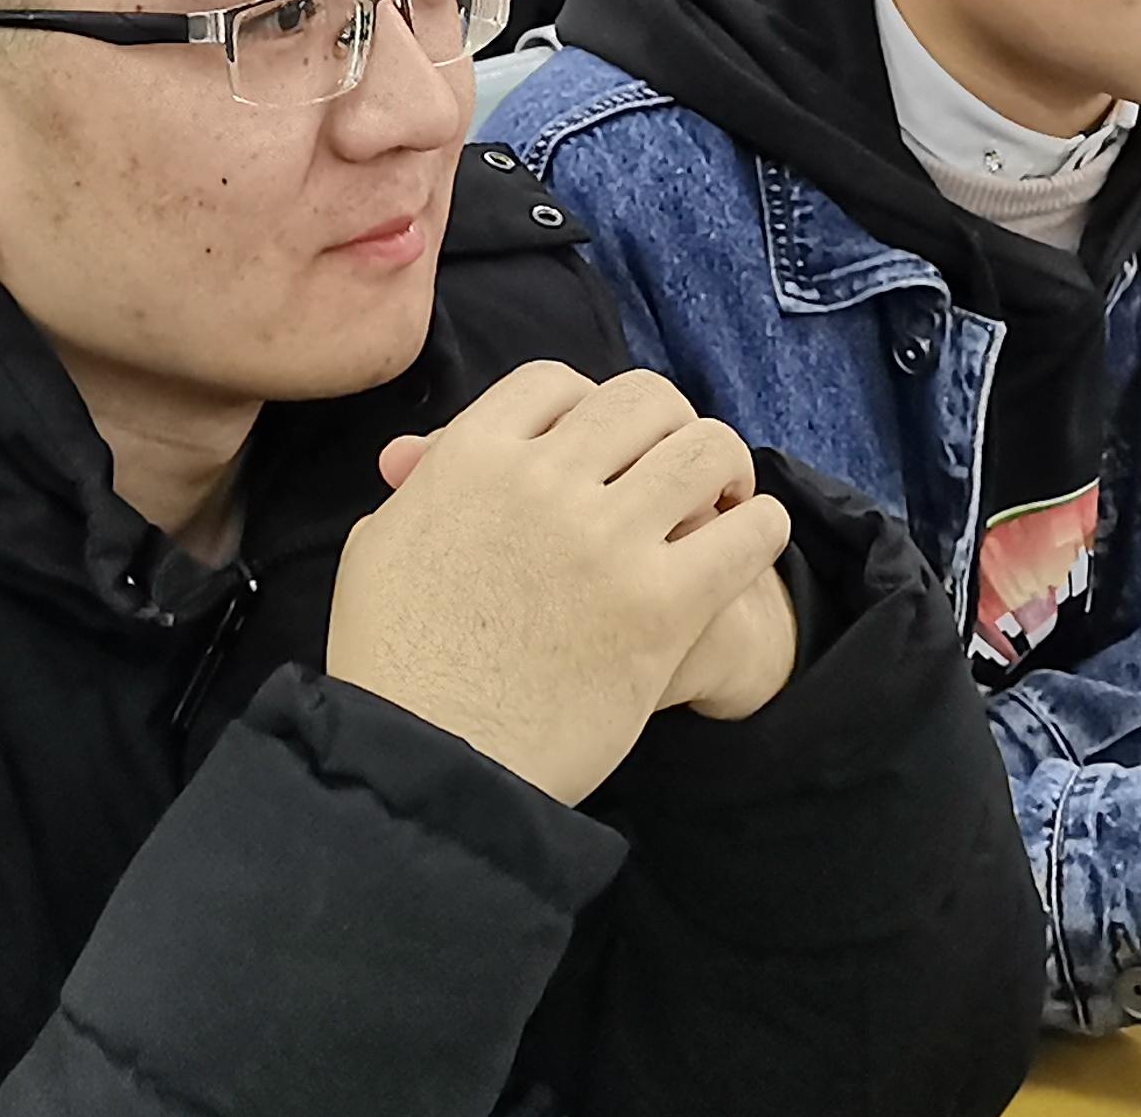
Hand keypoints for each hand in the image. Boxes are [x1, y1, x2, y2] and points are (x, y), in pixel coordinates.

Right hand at [331, 363, 791, 804]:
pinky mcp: (661, 605)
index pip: (554, 382)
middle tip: (673, 465)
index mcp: (472, 457)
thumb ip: (420, 489)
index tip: (600, 444)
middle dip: (665, 425)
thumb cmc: (393, 661)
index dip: (587, 405)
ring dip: (722, 465)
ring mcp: (606, 540)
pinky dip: (760, 526)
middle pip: (640, 400)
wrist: (434, 759)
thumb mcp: (380, 549)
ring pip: (704, 449)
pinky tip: (750, 538)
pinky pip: (746, 534)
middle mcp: (543, 481)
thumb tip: (424, 452)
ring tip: (722, 499)